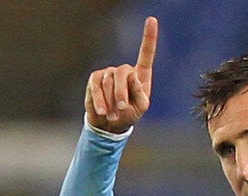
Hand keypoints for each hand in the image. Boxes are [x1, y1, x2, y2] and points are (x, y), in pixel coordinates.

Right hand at [84, 17, 157, 132]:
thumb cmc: (129, 114)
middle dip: (121, 92)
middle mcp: (125, 71)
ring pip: (109, 81)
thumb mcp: (140, 107)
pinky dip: (99, 100)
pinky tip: (102, 111)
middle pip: (123, 72)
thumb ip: (140, 92)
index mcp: (141, 75)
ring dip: (111, 100)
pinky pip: (96, 86)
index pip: (146, 53)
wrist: (110, 123)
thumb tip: (132, 75)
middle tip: (122, 108)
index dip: (149, 36)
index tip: (152, 19)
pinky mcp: (95, 79)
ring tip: (113, 115)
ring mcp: (109, 73)